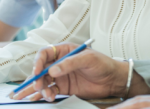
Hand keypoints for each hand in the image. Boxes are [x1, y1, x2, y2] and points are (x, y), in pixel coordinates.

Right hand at [11, 43, 129, 101]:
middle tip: (37, 87)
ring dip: (41, 89)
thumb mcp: (87, 59)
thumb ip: (70, 63)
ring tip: (46, 95)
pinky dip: (46, 95)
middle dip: (36, 78)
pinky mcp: (64, 88)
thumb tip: (52, 70)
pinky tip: (45, 98)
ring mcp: (61, 76)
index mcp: (64, 50)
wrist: (113, 79)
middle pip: (41, 69)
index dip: (38, 62)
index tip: (36, 72)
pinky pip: (51, 91)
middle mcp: (60, 62)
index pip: (45, 53)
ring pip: (44, 81)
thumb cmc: (103, 63)